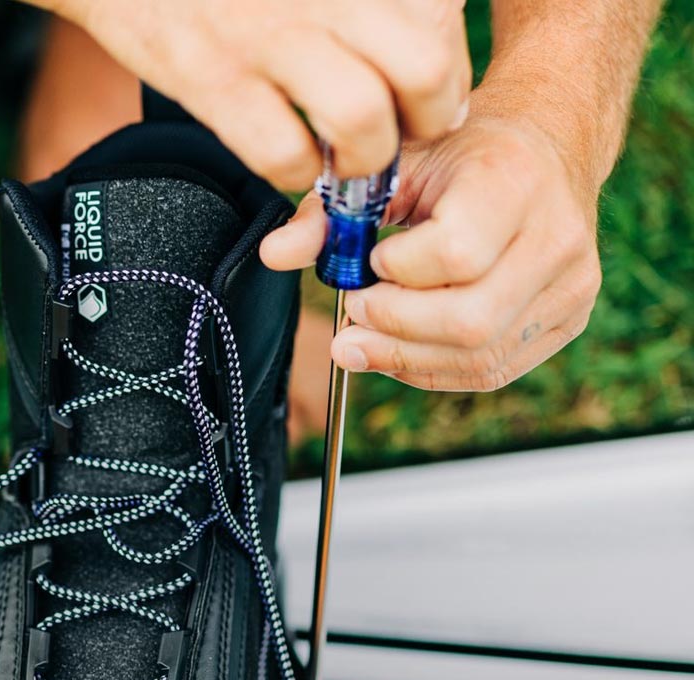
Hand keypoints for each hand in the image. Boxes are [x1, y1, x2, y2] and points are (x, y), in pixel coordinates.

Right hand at [52, 0, 470, 185]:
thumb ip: (369, 1)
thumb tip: (433, 28)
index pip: (444, 20)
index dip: (447, 74)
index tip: (426, 96)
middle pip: (425, 69)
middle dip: (424, 122)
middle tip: (400, 134)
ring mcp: (269, 35)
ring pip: (362, 118)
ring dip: (364, 159)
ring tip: (347, 159)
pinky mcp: (215, 79)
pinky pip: (284, 154)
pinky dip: (297, 174)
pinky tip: (290, 159)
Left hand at [261, 113, 602, 391]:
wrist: (546, 143)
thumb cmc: (463, 152)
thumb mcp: (395, 164)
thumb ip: (328, 213)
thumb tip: (273, 255)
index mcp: (515, 179)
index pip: (453, 255)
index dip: (396, 273)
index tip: (370, 264)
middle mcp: (556, 234)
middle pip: (467, 320)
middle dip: (394, 332)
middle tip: (352, 322)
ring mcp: (572, 282)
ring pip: (481, 355)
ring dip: (408, 359)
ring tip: (365, 341)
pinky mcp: (570, 316)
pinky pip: (493, 369)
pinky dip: (436, 370)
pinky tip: (403, 350)